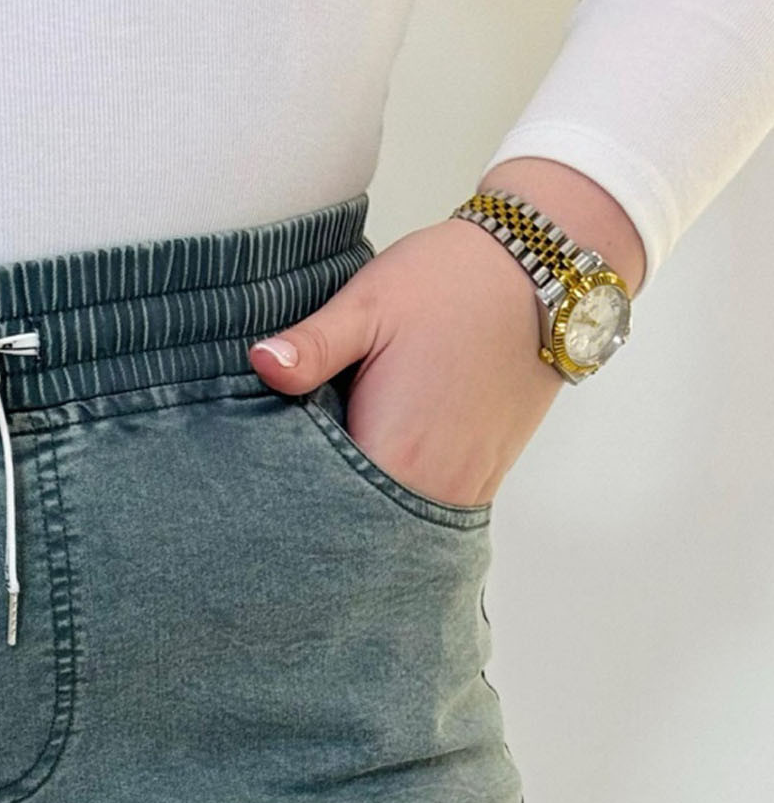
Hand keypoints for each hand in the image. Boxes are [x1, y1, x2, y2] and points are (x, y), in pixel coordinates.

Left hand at [248, 214, 567, 510]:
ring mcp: (465, 488)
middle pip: (360, 531)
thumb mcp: (369, 303)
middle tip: (286, 495)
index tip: (264, 489)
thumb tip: (261, 364)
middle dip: (323, 517)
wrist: (541, 271)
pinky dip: (397, 505)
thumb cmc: (450, 282)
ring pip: (396, 528)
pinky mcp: (484, 479)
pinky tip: (373, 479)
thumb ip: (312, 345)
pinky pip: (428, 513)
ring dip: (362, 514)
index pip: (323, 510)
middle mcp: (433, 485)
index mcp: (395, 452)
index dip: (290, 504)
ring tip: (326, 489)